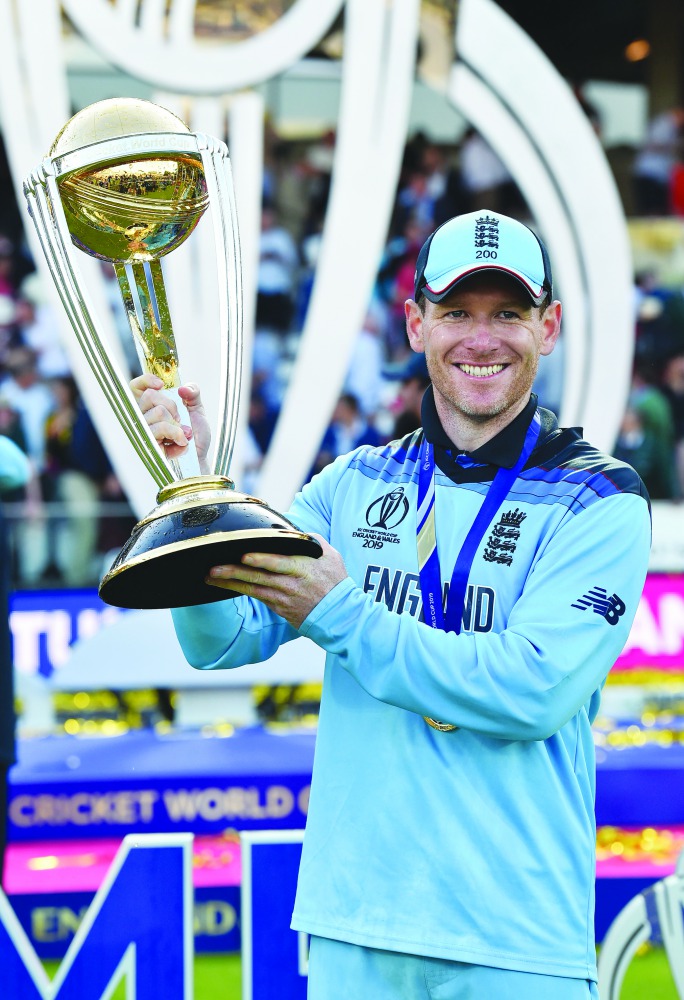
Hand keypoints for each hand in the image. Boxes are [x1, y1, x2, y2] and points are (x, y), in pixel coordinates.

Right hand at [131, 374, 210, 470]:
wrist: (200, 457)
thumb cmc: (195, 435)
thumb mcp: (197, 409)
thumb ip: (193, 393)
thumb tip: (182, 388)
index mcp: (151, 406)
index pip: (135, 388)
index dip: (145, 380)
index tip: (161, 384)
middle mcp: (142, 418)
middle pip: (149, 396)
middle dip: (171, 406)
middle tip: (180, 420)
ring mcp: (143, 431)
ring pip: (158, 412)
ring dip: (177, 424)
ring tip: (182, 434)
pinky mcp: (147, 444)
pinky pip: (162, 428)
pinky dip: (178, 434)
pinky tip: (181, 443)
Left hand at [206, 534, 347, 628]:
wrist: (340, 615)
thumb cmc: (335, 582)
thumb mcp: (329, 555)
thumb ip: (311, 541)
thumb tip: (294, 531)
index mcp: (302, 568)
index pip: (278, 563)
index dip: (260, 560)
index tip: (243, 556)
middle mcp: (290, 585)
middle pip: (258, 578)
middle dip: (233, 573)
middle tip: (213, 569)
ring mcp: (283, 599)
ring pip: (252, 590)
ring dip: (230, 584)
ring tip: (210, 577)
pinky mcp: (279, 609)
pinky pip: (257, 597)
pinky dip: (241, 591)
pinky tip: (226, 586)